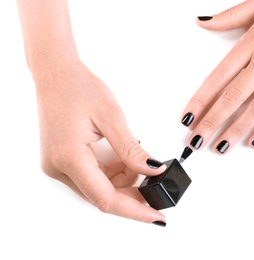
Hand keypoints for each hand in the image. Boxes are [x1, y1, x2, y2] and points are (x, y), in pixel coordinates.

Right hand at [35, 59, 166, 224]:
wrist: (56, 74)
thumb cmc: (78, 88)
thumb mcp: (111, 117)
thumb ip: (131, 150)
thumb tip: (152, 171)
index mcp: (69, 158)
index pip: (106, 198)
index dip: (134, 210)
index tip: (156, 217)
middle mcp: (59, 168)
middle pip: (102, 196)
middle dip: (132, 193)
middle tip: (155, 185)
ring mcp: (58, 166)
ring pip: (98, 187)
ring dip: (123, 181)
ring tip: (138, 161)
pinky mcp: (62, 161)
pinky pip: (92, 177)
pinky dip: (112, 173)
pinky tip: (124, 160)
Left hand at [181, 0, 253, 153]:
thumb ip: (229, 17)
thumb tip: (203, 23)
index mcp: (250, 42)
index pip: (217, 77)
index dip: (201, 100)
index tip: (188, 117)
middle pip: (232, 97)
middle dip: (211, 122)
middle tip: (197, 140)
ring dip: (235, 130)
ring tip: (221, 147)